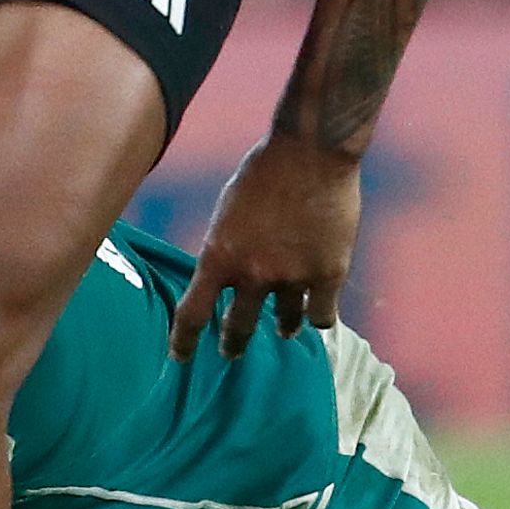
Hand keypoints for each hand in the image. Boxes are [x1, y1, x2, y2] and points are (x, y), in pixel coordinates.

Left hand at [171, 135, 362, 359]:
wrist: (311, 150)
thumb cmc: (265, 171)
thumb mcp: (228, 211)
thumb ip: (226, 249)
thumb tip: (227, 277)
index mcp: (219, 255)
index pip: (192, 314)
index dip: (183, 342)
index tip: (180, 358)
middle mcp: (253, 274)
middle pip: (237, 329)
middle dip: (232, 344)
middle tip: (230, 351)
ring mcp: (293, 277)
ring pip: (285, 324)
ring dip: (282, 328)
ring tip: (283, 329)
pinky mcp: (329, 274)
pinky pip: (322, 316)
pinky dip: (318, 316)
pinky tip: (317, 313)